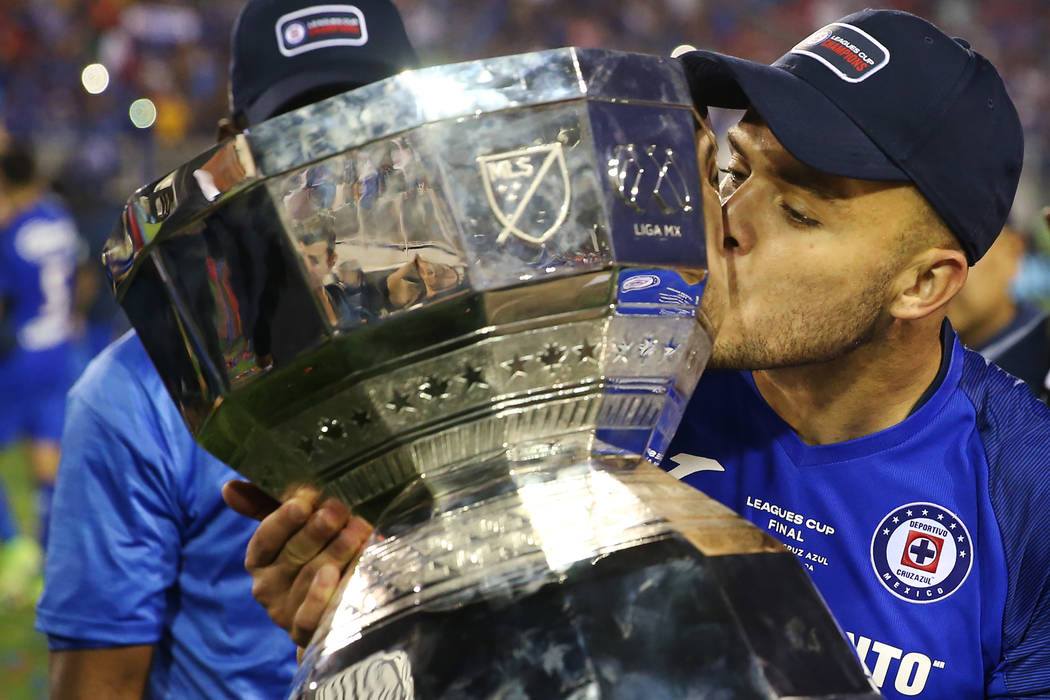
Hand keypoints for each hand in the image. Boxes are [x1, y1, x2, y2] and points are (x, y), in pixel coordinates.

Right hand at [222, 480, 372, 646]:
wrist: (331, 614)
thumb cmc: (312, 558)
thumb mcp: (291, 532)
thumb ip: (264, 506)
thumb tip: (228, 487)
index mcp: (259, 559)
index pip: (265, 537)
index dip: (285, 517)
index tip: (307, 498)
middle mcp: (267, 586)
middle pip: (293, 553)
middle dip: (318, 528)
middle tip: (340, 510)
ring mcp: (285, 612)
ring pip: (310, 576)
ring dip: (336, 550)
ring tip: (357, 530)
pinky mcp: (305, 632)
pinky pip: (309, 615)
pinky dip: (322, 595)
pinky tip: (336, 574)